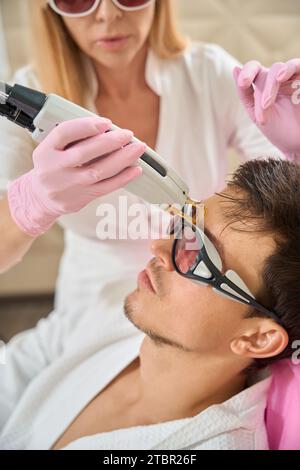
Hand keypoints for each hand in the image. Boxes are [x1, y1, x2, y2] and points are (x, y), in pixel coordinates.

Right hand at [8, 117, 145, 236]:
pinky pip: (105, 188)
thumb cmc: (52, 166)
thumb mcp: (51, 149)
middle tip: (128, 134)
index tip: (106, 123)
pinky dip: (122, 178)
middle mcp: (54, 169)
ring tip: (138, 148)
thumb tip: (108, 129)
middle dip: (109, 142)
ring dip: (122, 159)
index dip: (86, 126)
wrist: (41, 198)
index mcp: (45, 151)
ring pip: (98, 171)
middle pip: (84, 153)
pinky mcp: (80, 198)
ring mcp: (68, 186)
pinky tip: (135, 169)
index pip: (64, 133)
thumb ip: (72, 139)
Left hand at [233, 59, 299, 158]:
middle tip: (262, 113)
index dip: (247, 72)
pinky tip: (281, 76)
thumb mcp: (256, 113)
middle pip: (264, 74)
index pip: (253, 69)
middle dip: (261, 93)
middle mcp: (276, 79)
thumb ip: (245, 92)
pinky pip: (297, 66)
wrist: (296, 142)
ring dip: (270, 85)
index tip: (243, 83)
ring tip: (267, 104)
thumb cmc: (276, 129)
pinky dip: (288, 68)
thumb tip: (235, 68)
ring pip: (278, 68)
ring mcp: (291, 78)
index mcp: (262, 85)